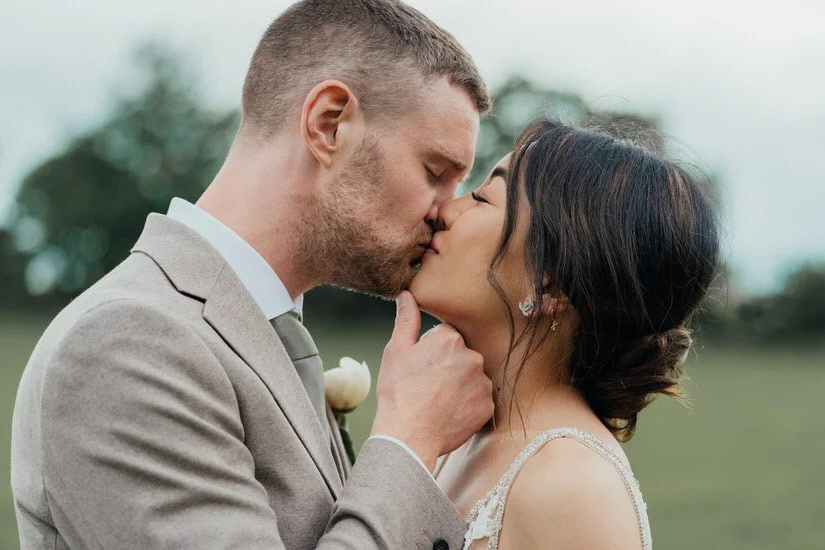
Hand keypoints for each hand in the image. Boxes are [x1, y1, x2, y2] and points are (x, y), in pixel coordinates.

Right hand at [371, 291, 493, 470]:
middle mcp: (472, 356)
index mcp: (450, 339)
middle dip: (450, 367)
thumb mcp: (396, 350)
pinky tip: (450, 412)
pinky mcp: (488, 406)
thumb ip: (406, 319)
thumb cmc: (398, 392)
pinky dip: (468, 405)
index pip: (447, 337)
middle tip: (429, 385)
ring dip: (461, 385)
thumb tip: (406, 294)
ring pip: (473, 378)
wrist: (408, 435)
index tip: (422, 367)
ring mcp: (483, 382)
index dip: (432, 352)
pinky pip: (480, 400)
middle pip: (463, 356)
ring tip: (439, 401)